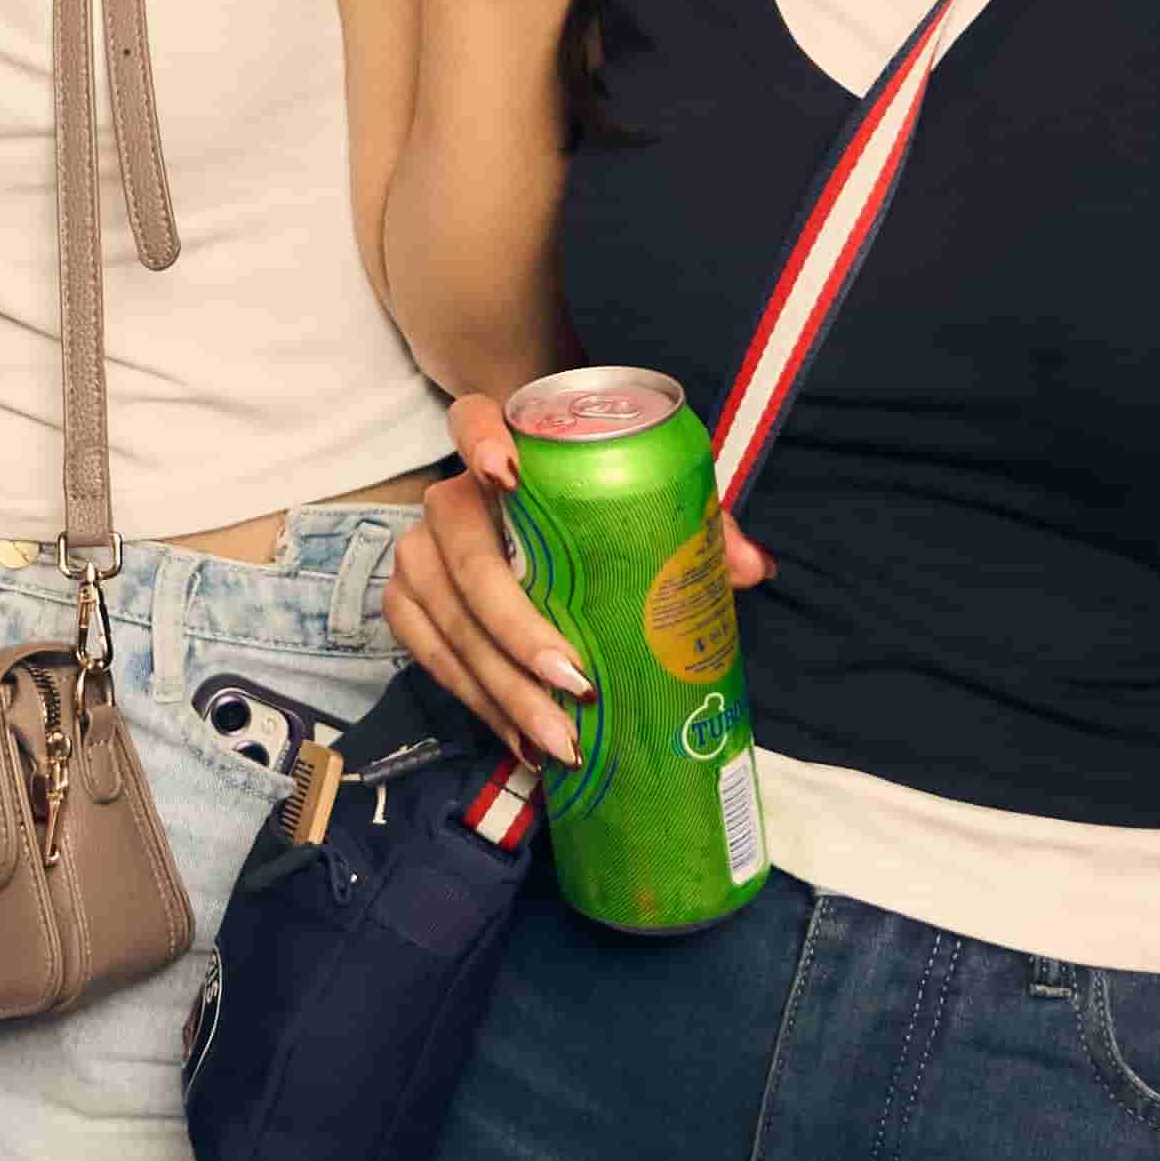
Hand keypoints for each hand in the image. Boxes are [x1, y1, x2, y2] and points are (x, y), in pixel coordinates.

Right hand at [377, 390, 771, 771]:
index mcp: (501, 455)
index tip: (505, 476)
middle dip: (518, 629)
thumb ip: (700, 527)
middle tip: (577, 683)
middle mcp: (448, 501)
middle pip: (467, 558)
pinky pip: (433, 660)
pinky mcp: (406, 608)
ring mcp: (419, 557)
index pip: (471, 420)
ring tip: (560, 738)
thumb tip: (752, 568)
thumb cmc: (594, 518)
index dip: (479, 440)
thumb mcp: (648, 511)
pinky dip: (480, 703)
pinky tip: (522, 740)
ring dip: (503, 688)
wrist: (530, 533)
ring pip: (449, 623)